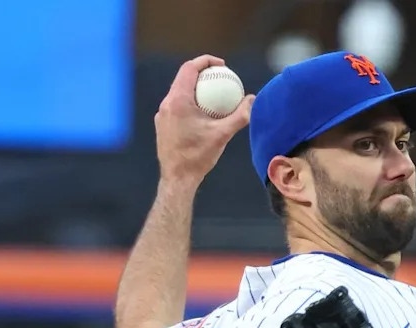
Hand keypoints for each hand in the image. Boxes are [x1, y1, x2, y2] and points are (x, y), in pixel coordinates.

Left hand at [154, 55, 255, 185]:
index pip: (189, 68)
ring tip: (213, 94)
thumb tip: (253, 100)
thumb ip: (240, 116)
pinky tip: (204, 114)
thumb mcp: (223, 134)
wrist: (177, 178)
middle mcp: (167, 104)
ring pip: (179, 92)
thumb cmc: (198, 157)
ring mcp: (162, 115)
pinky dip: (190, 103)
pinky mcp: (163, 125)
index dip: (205, 61)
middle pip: (183, 78)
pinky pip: (177, 106)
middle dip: (202, 73)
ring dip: (196, 89)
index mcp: (178, 100)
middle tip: (220, 77)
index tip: (221, 65)